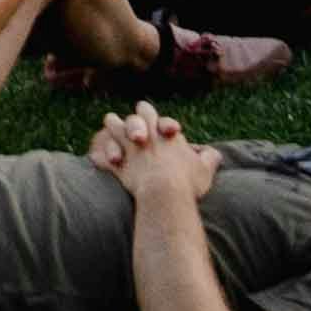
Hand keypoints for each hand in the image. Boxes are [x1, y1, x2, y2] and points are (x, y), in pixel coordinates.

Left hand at [90, 106, 219, 200]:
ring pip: (115, 127)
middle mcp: (146, 136)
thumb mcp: (205, 169)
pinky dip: (99, 156)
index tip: (155, 120)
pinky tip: (94, 156)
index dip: (154, 117)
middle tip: (135, 115)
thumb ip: (210, 158)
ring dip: (112, 124)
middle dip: (135, 116)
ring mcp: (130, 148)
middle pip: (136, 115)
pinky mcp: (119, 165)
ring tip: (109, 120)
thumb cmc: (187, 181)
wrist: (165, 194)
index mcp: (165, 134)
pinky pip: (104, 157)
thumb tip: (215, 154)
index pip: (156, 116)